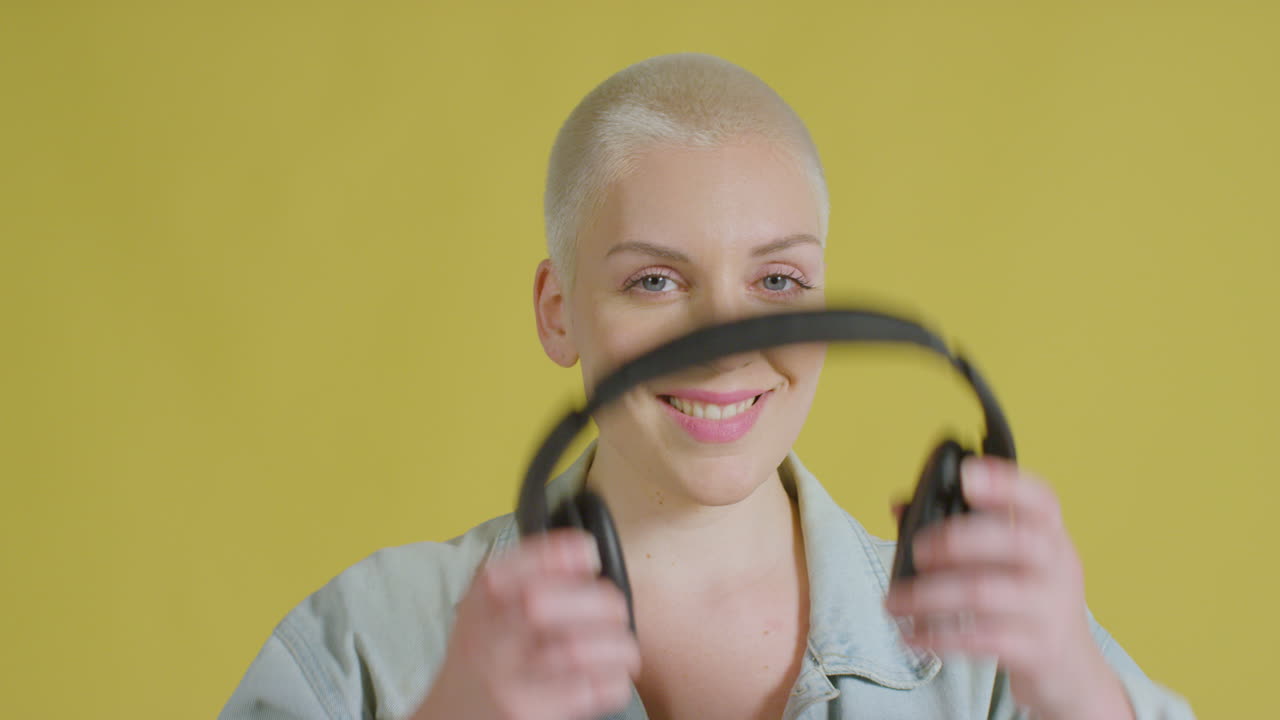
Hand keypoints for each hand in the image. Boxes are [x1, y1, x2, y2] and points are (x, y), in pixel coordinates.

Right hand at [413, 529, 640, 719]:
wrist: (455, 719)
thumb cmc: (484, 660)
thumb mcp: (489, 609)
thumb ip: (528, 578)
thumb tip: (584, 552)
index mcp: (481, 600)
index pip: (515, 561)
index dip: (561, 553)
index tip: (589, 555)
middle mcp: (485, 637)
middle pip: (543, 603)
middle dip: (596, 602)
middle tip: (615, 612)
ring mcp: (504, 680)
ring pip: (572, 650)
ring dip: (614, 645)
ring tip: (623, 649)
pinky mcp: (526, 714)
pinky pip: (586, 691)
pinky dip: (612, 680)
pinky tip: (611, 677)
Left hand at [884, 457, 1133, 719]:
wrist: (1070, 670)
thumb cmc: (1027, 602)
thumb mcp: (1011, 563)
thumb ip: (963, 532)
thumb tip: (899, 506)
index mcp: (1050, 536)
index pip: (1040, 500)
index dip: (1005, 483)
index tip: (966, 474)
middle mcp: (1056, 567)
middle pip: (1015, 541)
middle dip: (957, 540)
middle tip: (916, 550)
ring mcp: (1049, 609)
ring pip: (986, 593)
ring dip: (930, 596)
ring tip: (894, 601)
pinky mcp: (1036, 649)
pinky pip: (982, 639)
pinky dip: (940, 637)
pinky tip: (913, 636)